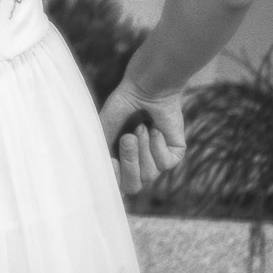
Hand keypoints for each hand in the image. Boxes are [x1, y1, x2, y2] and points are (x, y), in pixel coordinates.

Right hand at [99, 77, 185, 196]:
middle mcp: (139, 163)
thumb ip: (101, 148)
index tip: (110, 162)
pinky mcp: (174, 154)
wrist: (148, 85)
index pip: (117, 185)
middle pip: (133, 186)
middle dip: (129, 162)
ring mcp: (156, 160)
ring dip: (143, 149)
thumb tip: (98, 171)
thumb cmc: (125, 102)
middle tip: (127, 138)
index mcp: (120, 159)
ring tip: (141, 126)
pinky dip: (157, 145)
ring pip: (149, 175)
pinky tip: (155, 129)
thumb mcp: (106, 126)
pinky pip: (165, 163)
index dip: (114, 179)